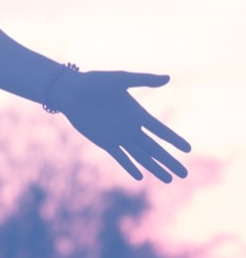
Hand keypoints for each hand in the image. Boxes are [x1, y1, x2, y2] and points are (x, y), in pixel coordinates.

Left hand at [54, 70, 191, 181]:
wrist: (69, 91)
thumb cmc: (93, 82)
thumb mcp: (120, 79)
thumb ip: (143, 80)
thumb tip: (168, 77)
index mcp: (137, 113)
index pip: (160, 130)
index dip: (174, 139)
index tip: (188, 149)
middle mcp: (131, 127)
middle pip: (155, 148)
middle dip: (170, 161)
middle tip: (185, 174)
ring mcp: (118, 136)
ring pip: (141, 156)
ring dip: (155, 168)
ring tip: (170, 179)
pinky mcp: (104, 142)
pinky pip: (121, 157)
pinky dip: (130, 166)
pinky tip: (140, 176)